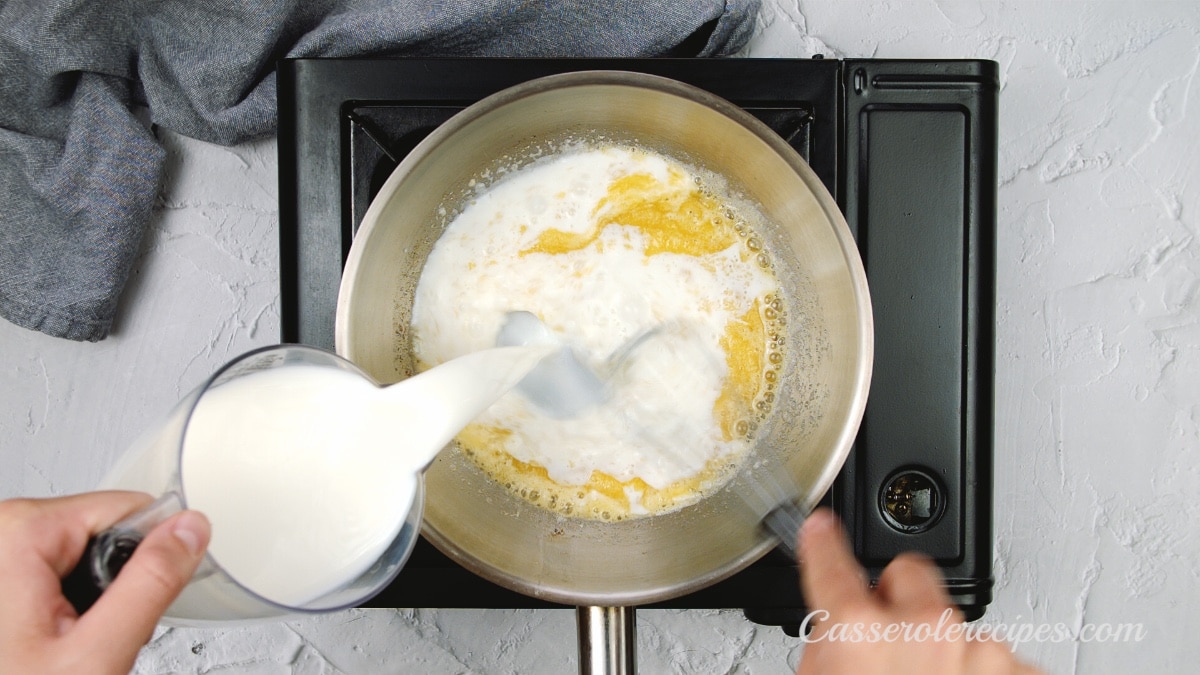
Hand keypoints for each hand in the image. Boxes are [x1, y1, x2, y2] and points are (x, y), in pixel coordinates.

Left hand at [0, 491, 209, 674]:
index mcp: (17, 532)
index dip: (147, 559)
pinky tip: (44, 644)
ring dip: (86, 599)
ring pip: (77, 553)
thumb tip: (190, 530)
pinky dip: (59, 607)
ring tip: (61, 648)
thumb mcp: (96, 654)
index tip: (126, 606)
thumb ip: (152, 583)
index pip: (127, 508)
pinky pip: (47, 573)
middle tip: (86, 639)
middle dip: (113, 583)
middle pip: (100, 529)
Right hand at [795, 508, 1041, 674]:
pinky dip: (979, 674)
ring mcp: (982, 653)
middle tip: (886, 642)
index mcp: (860, 632)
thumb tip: (838, 634)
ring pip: (957, 622)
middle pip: (911, 573)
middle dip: (898, 598)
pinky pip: (998, 660)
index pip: (831, 563)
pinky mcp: (1024, 672)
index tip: (821, 527)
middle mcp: (926, 631)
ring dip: (944, 648)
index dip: (822, 542)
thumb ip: (832, 645)